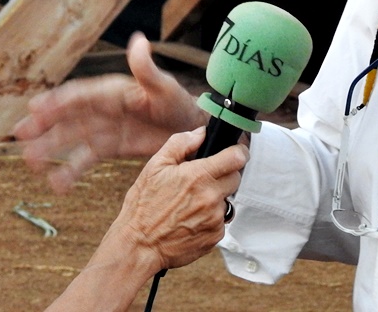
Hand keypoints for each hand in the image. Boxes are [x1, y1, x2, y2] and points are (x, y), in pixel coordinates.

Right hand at [15, 32, 205, 191]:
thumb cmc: (179, 103)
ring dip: (50, 148)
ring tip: (30, 161)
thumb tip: (139, 41)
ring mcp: (104, 128)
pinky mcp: (110, 147)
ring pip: (71, 139)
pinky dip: (71, 171)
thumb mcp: (164, 86)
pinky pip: (85, 159)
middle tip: (20, 134)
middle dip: (44, 125)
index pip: (80, 95)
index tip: (36, 107)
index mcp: (112, 91)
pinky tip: (58, 185)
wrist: (193, 128)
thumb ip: (147, 69)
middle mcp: (103, 108)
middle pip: (68, 116)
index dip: (58, 101)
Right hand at [109, 127, 248, 270]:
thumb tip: (200, 133)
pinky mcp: (215, 237)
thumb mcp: (154, 167)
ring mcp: (215, 219)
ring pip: (227, 200)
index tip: (235, 152)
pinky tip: (190, 219)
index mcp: (198, 176)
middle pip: (235, 178)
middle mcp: (211, 198)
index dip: (238, 152)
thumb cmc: (143, 206)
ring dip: (215, 198)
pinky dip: (209, 218)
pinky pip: (220, 221)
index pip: (236, 158)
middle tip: (202, 180)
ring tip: (190, 204)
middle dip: (223, 175)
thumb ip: (180, 144)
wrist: (139, 245)